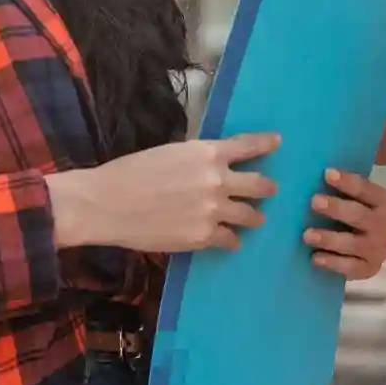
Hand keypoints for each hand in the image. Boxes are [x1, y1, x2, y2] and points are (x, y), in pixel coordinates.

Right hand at [45, 132, 279, 253]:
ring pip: (251, 215)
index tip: (278, 142)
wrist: (107, 203)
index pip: (248, 145)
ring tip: (255, 219)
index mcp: (207, 153)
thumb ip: (197, 159)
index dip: (266, 144)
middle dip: (267, 188)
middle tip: (270, 191)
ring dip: (254, 217)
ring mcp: (214, 210)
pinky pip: (231, 240)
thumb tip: (211, 165)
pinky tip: (231, 241)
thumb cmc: (131, 172)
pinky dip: (232, 240)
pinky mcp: (204, 237)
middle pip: (260, 185)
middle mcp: (218, 180)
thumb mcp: (170, 153)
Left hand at [304, 169, 385, 279]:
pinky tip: (316, 257)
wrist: (366, 245)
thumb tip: (303, 174)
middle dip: (337, 208)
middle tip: (314, 201)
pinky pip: (351, 267)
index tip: (326, 174)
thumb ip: (340, 186)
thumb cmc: (353, 211)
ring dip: (330, 238)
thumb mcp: (353, 197)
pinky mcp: (370, 269)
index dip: (347, 182)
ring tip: (307, 235)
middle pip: (361, 216)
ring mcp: (380, 250)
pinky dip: (333, 262)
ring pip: (355, 244)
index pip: (367, 190)